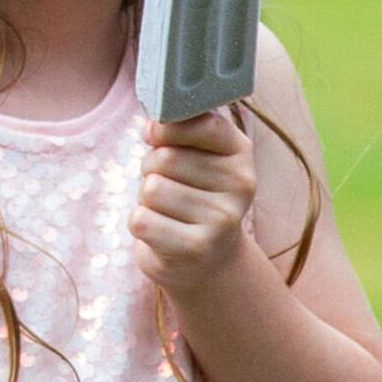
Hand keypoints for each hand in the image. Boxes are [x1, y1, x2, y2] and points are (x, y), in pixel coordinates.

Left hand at [133, 105, 258, 298]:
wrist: (207, 257)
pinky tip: (162, 231)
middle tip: (168, 186)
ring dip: (146, 199)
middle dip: (151, 169)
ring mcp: (222, 219)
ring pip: (152, 189)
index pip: (200, 124)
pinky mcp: (197, 248)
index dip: (165, 129)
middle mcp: (241, 185)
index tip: (158, 138)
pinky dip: (141, 224)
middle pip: (165, 157)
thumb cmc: (192, 194)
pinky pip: (141, 220)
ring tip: (167, 210)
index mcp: (240, 152)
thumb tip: (153, 127)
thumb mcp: (196, 153)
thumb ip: (180, 128)